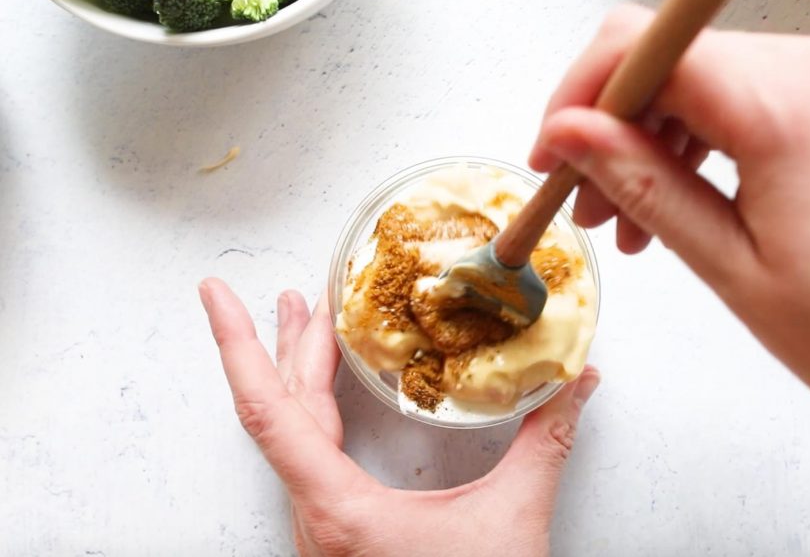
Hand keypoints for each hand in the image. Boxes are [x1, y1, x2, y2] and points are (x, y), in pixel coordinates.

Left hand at [198, 278, 599, 555]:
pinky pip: (309, 463)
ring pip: (292, 440)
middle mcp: (318, 520)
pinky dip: (314, 415)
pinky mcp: (339, 539)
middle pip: (284, 413)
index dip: (236, 344)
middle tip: (303, 294)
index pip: (268, 411)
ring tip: (309, 330)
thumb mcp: (513, 521)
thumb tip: (578, 382)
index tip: (214, 295)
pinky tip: (331, 401)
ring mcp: (323, 532)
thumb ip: (545, 442)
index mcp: (340, 512)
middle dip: (289, 344)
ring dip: (297, 378)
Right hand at [530, 6, 809, 480]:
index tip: (555, 150)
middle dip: (612, 126)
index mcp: (784, 109)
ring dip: (652, 138)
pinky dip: (698, 139)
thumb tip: (574, 132)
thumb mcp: (730, 267)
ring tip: (632, 217)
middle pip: (669, 58)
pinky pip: (743, 93)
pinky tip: (682, 198)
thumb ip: (643, 184)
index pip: (642, 46)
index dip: (579, 94)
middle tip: (587, 200)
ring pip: (701, 77)